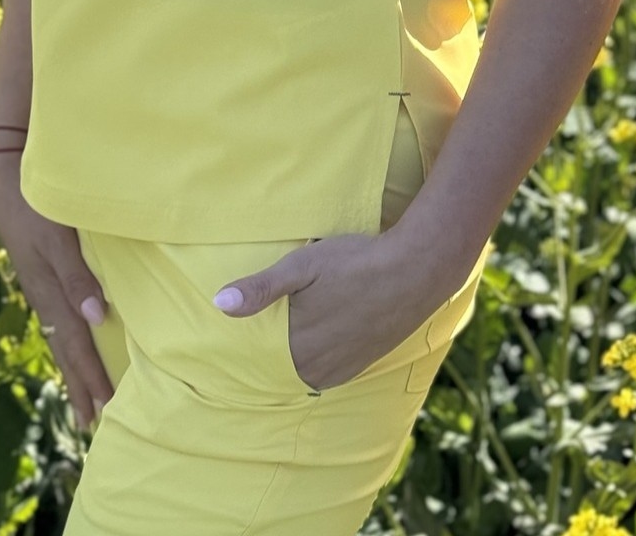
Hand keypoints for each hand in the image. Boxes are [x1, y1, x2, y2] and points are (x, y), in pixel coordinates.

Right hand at [0, 150, 112, 426]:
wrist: (4, 181)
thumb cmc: (37, 206)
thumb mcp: (57, 239)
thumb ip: (77, 276)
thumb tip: (97, 318)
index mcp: (50, 293)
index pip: (76, 345)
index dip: (90, 376)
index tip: (103, 410)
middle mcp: (45, 296)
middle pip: (66, 349)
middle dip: (81, 384)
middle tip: (94, 421)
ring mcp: (41, 286)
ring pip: (61, 336)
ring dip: (75, 367)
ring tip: (85, 395)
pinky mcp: (41, 274)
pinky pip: (57, 318)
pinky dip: (68, 341)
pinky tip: (76, 342)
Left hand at [211, 229, 450, 390]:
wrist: (416, 270)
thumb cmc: (355, 262)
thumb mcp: (303, 266)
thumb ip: (262, 289)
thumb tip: (219, 304)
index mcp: (297, 348)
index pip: (257, 361)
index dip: (245, 351)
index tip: (230, 346)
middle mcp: (317, 368)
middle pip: (281, 368)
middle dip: (270, 354)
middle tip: (263, 332)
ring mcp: (342, 368)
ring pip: (305, 372)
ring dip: (295, 358)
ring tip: (291, 335)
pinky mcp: (362, 363)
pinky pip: (328, 372)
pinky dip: (318, 360)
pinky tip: (318, 341)